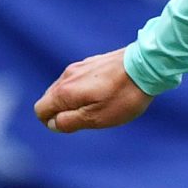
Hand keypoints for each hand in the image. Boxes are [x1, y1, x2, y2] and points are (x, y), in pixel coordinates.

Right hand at [34, 49, 151, 133]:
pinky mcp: (92, 62)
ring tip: (100, 105)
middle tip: (89, 118)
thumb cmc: (123, 96)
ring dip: (75, 101)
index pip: (40, 110)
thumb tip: (53, 124)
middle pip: (50, 98)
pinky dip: (85, 90)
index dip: (51, 122)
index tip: (74, 125)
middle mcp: (66, 76)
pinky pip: (79, 80)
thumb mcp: (96, 118)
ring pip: (65, 88)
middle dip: (62, 112)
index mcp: (64, 91)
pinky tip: (106, 92)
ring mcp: (79, 66)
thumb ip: (70, 122)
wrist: (146, 66)